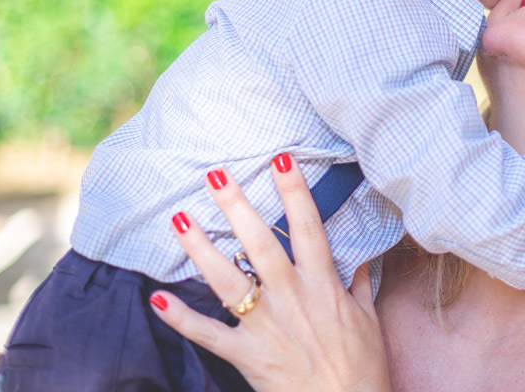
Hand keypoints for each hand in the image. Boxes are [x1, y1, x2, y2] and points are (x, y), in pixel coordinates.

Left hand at [150, 156, 390, 391]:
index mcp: (323, 285)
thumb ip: (359, 283)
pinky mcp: (246, 356)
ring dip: (202, 248)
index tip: (281, 158)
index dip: (294, 190)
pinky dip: (179, 317)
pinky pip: (207, 334)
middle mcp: (292, 298)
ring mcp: (266, 326)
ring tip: (180, 218)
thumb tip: (362, 256)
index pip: (308, 227)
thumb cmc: (362, 367)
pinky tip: (155, 296)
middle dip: (238, 206)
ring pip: (228, 279)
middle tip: (216, 175)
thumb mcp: (368, 319)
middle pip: (260, 243)